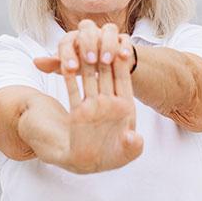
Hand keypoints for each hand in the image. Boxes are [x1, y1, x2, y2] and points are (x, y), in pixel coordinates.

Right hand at [34, 20, 142, 173]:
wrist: (94, 165)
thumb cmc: (114, 157)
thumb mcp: (127, 152)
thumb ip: (132, 147)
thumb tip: (135, 138)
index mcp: (125, 106)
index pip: (123, 78)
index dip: (122, 62)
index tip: (119, 44)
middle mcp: (109, 102)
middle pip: (106, 72)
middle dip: (103, 54)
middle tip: (97, 35)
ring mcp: (93, 105)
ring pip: (90, 77)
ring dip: (86, 62)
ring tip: (81, 43)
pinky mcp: (78, 111)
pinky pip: (74, 89)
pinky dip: (70, 76)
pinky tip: (66, 64)